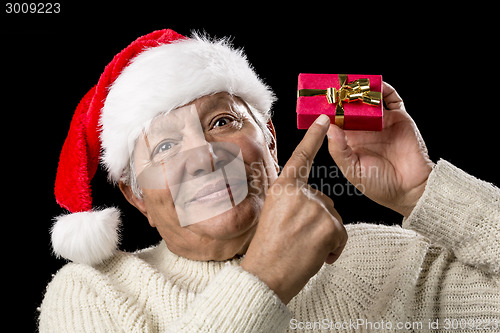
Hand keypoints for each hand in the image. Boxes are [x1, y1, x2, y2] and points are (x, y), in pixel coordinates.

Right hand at [241, 115, 346, 303]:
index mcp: (282, 188)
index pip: (301, 157)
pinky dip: (333, 248)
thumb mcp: (274, 214)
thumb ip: (293, 200)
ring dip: (326, 235)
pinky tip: (317, 256)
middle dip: (319, 220)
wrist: (266, 276)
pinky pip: (341, 234)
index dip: (313, 137)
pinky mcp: (329, 225)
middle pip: (324, 200)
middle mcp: (299, 193)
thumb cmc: (268, 249)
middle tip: (299, 238)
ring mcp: (315, 208)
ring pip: (333, 217)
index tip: (324, 118)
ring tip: (305, 248)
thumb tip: (312, 201)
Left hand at [326, 82, 433, 216]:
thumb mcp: (352, 169)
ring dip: (362, 91)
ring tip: (353, 83)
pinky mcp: (398, 117)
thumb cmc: (379, 184)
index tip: (320, 100)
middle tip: (335, 86)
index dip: (329, 111)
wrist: (410, 188)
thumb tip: (329, 128)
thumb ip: (339, 150)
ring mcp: (381, 122)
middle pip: (351, 107)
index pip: (336, 120)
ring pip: (369, 100)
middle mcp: (364, 129)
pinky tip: (377, 85)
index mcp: (350, 141)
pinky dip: (384, 89)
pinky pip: (391, 98)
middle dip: (343, 96)